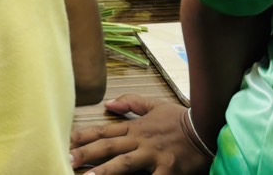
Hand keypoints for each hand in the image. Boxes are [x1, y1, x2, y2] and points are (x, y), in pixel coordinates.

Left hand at [70, 95, 210, 173]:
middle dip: (86, 154)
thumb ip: (131, 103)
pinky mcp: (169, 170)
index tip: (65, 141)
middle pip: (108, 148)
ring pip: (124, 164)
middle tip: (65, 159)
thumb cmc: (180, 120)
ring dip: (104, 171)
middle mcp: (141, 141)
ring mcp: (154, 156)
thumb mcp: (155, 106)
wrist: (207, 128)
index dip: (83, 137)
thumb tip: (108, 104)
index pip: (104, 132)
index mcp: (135, 128)